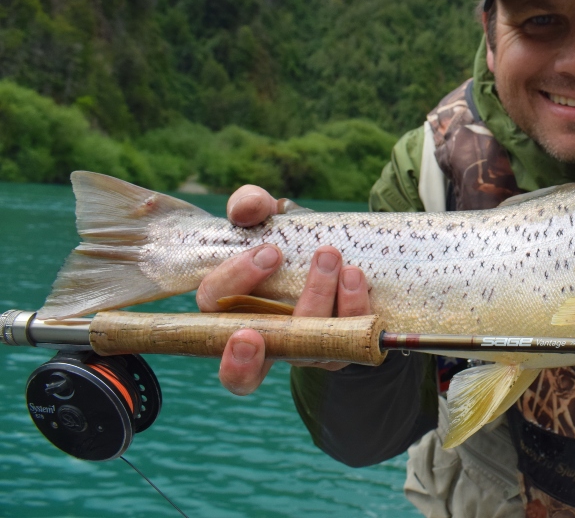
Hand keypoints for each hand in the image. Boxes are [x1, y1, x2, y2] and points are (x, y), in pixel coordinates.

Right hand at [196, 185, 372, 394]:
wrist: (340, 250)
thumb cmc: (287, 238)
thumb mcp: (268, 215)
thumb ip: (251, 205)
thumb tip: (247, 210)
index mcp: (229, 309)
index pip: (214, 307)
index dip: (233, 285)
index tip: (267, 253)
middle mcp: (262, 341)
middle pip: (243, 375)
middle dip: (245, 359)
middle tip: (252, 328)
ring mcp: (300, 352)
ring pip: (303, 351)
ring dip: (315, 301)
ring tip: (330, 256)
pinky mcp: (338, 350)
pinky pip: (346, 345)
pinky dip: (352, 310)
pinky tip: (354, 277)